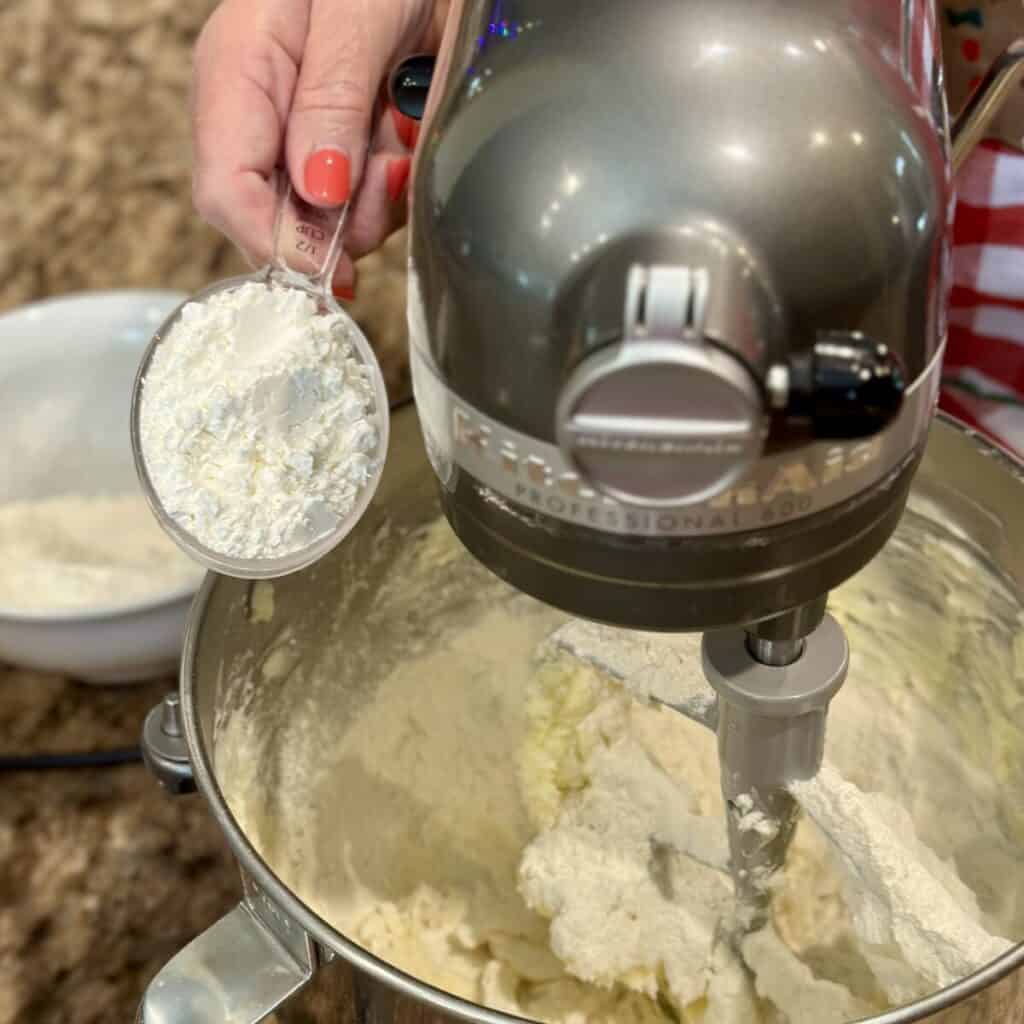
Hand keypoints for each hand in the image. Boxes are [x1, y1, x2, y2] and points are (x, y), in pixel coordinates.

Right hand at [191, 0, 445, 295]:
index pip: (226, 190)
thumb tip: (318, 191)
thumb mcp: (355, 11)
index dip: (273, 240)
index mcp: (238, 74)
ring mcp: (303, 141)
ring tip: (401, 139)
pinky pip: (362, 209)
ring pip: (326, 226)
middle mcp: (263, 119)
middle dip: (337, 224)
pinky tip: (405, 142)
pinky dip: (392, 192)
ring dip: (373, 205)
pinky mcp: (343, 154)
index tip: (326, 264)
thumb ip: (331, 98)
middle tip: (388, 172)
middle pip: (276, 222)